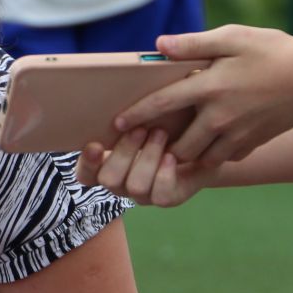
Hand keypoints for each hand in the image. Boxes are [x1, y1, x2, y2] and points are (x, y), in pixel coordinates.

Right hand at [76, 122, 219, 207]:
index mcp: (109, 165)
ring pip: (134, 186)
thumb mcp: (146, 115)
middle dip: (124, 152)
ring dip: (147, 157)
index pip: (86, 175)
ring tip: (161, 133)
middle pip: (109, 180)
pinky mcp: (167, 198)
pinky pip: (159, 195)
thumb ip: (128, 114)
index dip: (87, 163)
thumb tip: (114, 93)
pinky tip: (172, 154)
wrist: (206, 141)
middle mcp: (123, 184)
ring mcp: (144, 195)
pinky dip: (164, 172)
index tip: (96, 144)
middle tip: (140, 129)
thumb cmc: (169, 121)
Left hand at [110, 26, 292, 172]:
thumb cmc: (273, 50)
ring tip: (176, 145)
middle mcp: (219, 117)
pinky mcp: (251, 144)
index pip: (162, 103)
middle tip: (150, 139)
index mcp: (209, 87)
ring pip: (199, 156)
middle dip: (161, 145)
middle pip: (177, 144)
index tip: (118, 123)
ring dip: (185, 154)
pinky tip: (211, 143)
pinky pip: (224, 158)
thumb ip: (193, 44)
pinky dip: (213, 154)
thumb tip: (158, 45)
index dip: (137, 115)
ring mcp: (236, 135)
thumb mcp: (232, 38)